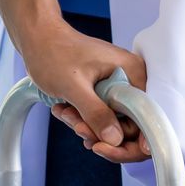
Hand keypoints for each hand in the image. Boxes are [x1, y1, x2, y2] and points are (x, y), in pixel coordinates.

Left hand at [15, 20, 152, 163]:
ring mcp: (119, 85)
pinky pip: (102, 115)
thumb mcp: (74, 87)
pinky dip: (84, 119)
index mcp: (132, 72)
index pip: (146, 118)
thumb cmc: (54, 53)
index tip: (101, 147)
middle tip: (77, 128)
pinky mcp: (106, 90)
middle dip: (100, 133)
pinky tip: (65, 110)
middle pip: (130, 125)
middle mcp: (131, 79)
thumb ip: (95, 113)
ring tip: (66, 113)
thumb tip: (115, 140)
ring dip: (88, 126)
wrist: (38, 38)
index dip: (127, 140)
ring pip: (113, 123)